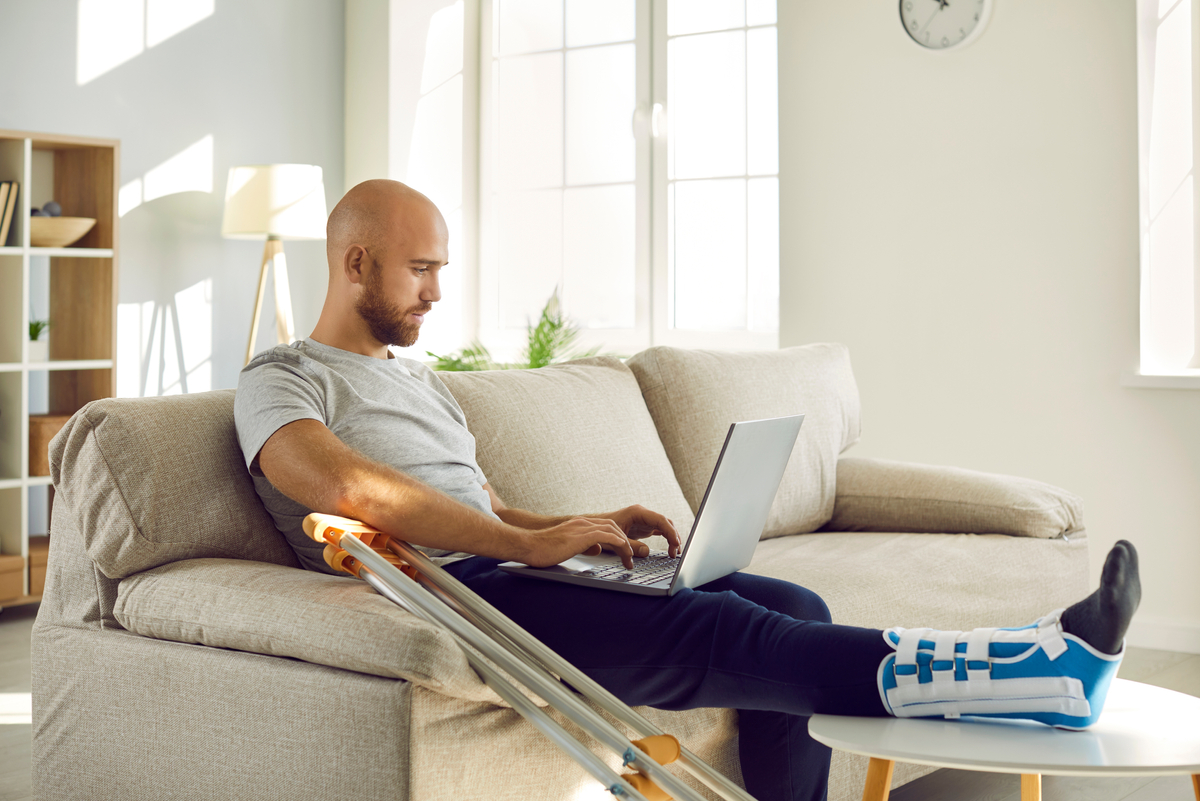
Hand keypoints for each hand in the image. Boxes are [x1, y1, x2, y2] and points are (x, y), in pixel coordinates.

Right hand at [521, 517, 636, 567]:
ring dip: (625, 545)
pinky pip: (607, 536)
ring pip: (612, 530)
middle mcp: (582, 523)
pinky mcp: (581, 536)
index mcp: (579, 524)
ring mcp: (582, 527)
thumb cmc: (542, 549)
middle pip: (613, 527)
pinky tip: (624, 551)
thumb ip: (583, 545)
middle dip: (625, 542)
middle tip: (631, 558)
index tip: (625, 552)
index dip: (618, 538)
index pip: (606, 527)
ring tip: (630, 559)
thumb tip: (597, 548)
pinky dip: (619, 543)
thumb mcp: (568, 547)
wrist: (528, 546)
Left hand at [591, 504, 681, 558]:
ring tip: (674, 553)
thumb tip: (646, 552)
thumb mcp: (615, 539)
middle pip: (665, 523)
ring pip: (665, 527)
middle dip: (674, 536)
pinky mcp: (644, 527)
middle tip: (676, 552)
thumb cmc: (602, 531)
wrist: (595, 527)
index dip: (670, 532)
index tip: (675, 543)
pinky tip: (670, 549)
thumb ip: (631, 545)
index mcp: (637, 512)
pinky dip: (666, 539)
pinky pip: (660, 531)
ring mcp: (645, 521)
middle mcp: (643, 514)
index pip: (660, 520)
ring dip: (672, 539)